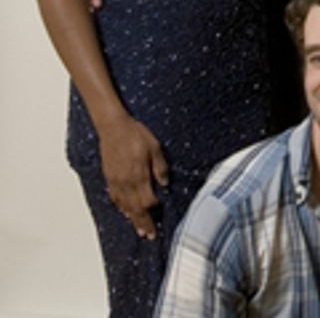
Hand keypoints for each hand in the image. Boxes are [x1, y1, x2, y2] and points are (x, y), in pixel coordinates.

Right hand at [96, 113, 168, 238]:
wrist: (113, 127)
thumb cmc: (136, 135)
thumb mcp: (155, 148)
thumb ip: (160, 167)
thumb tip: (165, 184)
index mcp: (138, 176)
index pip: (146, 201)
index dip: (153, 211)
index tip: (160, 217)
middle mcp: (125, 182)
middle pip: (135, 208)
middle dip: (143, 223)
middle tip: (149, 235)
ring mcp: (115, 181)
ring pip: (124, 205)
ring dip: (132, 218)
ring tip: (139, 229)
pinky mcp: (109, 177)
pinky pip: (115, 197)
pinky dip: (121, 207)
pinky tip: (125, 211)